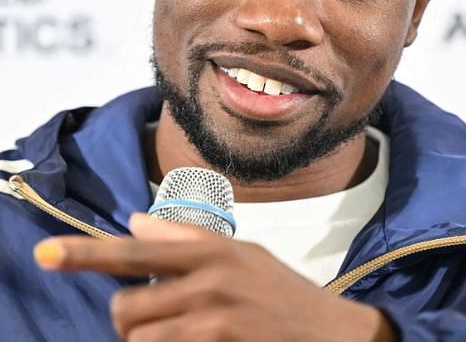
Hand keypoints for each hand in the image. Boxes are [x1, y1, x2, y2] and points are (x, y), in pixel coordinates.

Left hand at [34, 213, 393, 341]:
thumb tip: (135, 219)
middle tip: (161, 324)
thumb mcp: (246, 256)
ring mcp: (216, 315)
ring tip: (185, 338)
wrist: (336, 335)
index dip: (86, 254)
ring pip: (139, 338)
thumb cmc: (287, 296)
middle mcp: (212, 278)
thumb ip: (189, 238)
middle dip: (131, 323)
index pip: (136, 250)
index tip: (45, 256)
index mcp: (214, 249)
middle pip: (126, 307)